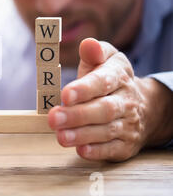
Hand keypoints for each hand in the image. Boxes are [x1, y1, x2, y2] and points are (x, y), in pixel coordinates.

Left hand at [48, 38, 172, 161]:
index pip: (103, 82)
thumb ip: (94, 53)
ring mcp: (127, 125)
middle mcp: (126, 101)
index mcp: (119, 77)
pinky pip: (111, 150)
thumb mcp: (105, 61)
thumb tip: (88, 44)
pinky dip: (96, 151)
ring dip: (81, 135)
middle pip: (103, 109)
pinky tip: (80, 149)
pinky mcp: (125, 145)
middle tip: (53, 118)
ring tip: (61, 136)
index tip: (65, 94)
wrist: (142, 107)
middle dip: (77, 115)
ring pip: (106, 131)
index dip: (84, 89)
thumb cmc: (111, 81)